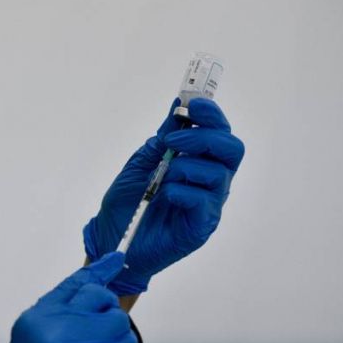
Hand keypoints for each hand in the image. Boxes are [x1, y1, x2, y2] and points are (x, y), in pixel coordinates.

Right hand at [0, 252, 137, 342]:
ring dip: (110, 332)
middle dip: (100, 308)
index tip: (116, 258)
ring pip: (117, 319)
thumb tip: (86, 295)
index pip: (74, 284)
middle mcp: (61, 328)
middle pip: (98, 296)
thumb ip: (56, 314)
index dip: (98, 270)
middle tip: (88, 333)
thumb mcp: (29, 341)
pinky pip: (125, 341)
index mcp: (37, 320)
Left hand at [83, 98, 244, 295]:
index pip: (219, 133)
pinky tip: (163, 197)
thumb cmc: (127, 203)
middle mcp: (210, 182)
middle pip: (231, 149)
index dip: (212, 115)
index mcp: (198, 163)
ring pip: (218, 173)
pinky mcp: (201, 227)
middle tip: (173, 141)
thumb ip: (161, 139)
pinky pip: (203, 201)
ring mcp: (208, 205)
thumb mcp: (140, 164)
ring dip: (185, 166)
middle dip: (204, 137)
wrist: (111, 238)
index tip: (193, 104)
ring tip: (162, 177)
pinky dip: (181, 191)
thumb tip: (177, 107)